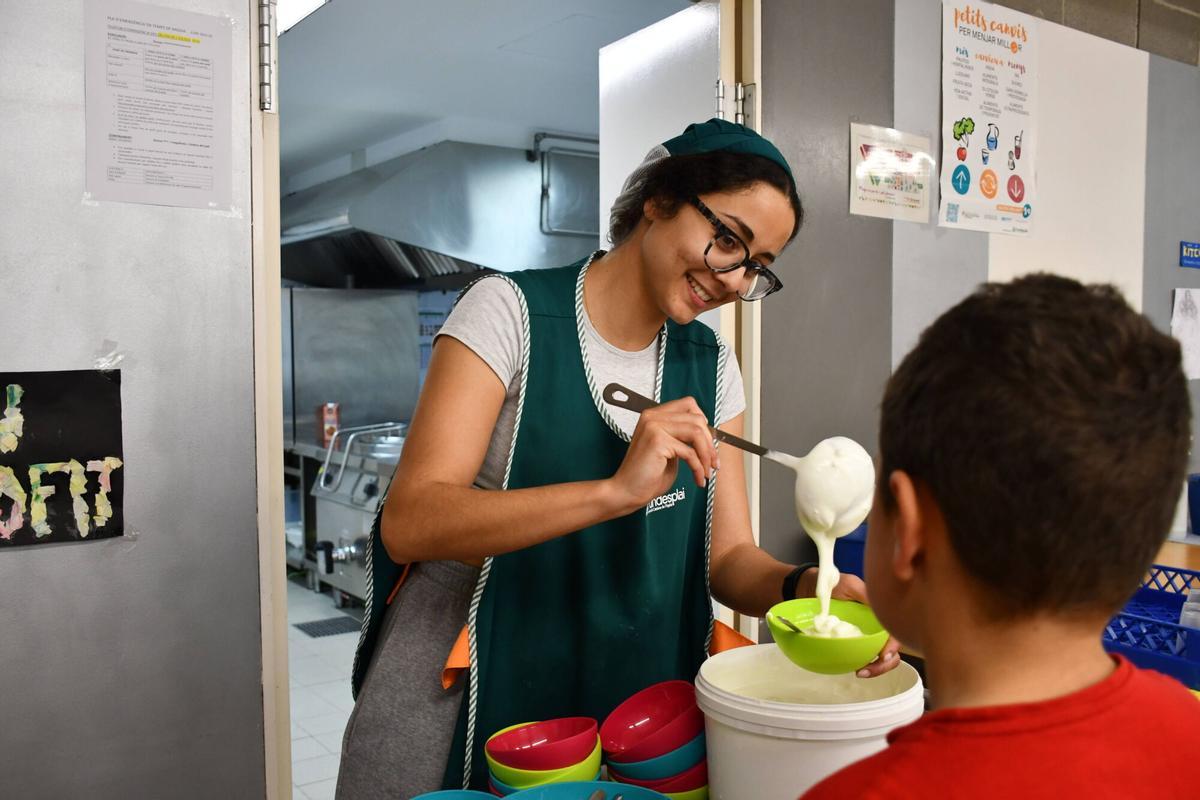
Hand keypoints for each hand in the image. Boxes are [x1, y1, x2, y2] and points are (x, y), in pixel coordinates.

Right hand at [607, 396, 718, 511]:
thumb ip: (683, 438)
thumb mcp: (670, 450)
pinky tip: (697, 479)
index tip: (709, 442)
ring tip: (707, 471)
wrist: (627, 491)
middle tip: (713, 462)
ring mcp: (654, 426)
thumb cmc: (648, 475)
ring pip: (696, 432)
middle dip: (710, 442)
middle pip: (696, 418)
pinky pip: (689, 452)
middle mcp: (652, 416)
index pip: (689, 405)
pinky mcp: (657, 441)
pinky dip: (698, 468)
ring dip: (707, 455)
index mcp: (654, 415)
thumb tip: (709, 434)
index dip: (704, 422)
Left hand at [797, 567, 902, 678]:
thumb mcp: (850, 585)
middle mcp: (875, 626)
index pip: (894, 631)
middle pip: (891, 649)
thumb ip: (865, 595)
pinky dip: (860, 664)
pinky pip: (860, 656)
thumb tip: (881, 610)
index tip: (884, 655)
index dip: (894, 645)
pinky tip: (853, 669)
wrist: (809, 588)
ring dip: (874, 668)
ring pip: (878, 656)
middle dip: (884, 664)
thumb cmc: (832, 583)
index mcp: (879, 613)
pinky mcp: (851, 642)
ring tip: (860, 672)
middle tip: (867, 669)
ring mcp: (864, 636)